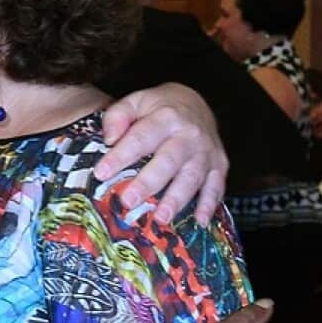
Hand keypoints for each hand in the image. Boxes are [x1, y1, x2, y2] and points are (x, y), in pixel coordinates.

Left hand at [97, 83, 226, 224]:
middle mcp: (189, 135)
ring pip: (192, 177)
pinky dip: (209, 205)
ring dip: (176, 199)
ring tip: (160, 218)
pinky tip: (199, 221)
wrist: (195, 103)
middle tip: (129, 201)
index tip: (101, 173)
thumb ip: (118, 116)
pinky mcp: (220, 165)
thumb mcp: (136, 101)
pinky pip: (216, 186)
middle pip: (168, 161)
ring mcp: (207, 151)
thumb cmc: (158, 107)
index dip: (120, 156)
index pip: (140, 138)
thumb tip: (109, 139)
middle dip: (148, 183)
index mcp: (166, 117)